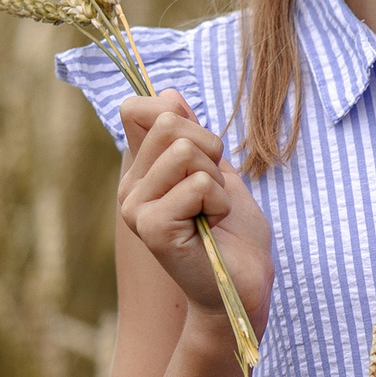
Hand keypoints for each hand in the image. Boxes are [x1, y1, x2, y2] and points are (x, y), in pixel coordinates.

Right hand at [116, 92, 273, 332]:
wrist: (245, 283)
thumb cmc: (234, 231)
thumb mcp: (216, 169)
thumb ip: (191, 133)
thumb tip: (167, 93)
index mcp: (142, 171)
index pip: (137, 108)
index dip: (178, 115)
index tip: (202, 154)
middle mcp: (130, 187)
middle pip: (169, 122)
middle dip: (210, 150)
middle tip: (214, 191)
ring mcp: (135, 208)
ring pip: (185, 151)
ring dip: (216, 180)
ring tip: (213, 211)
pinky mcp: (150, 228)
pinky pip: (196, 184)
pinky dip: (219, 202)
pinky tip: (212, 227)